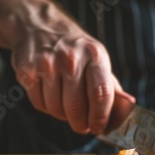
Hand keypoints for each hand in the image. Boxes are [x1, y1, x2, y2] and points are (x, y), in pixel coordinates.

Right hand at [10, 3, 133, 134]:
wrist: (39, 27)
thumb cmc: (75, 50)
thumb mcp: (97, 60)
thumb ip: (111, 86)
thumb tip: (128, 105)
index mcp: (94, 55)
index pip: (100, 94)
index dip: (100, 117)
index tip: (99, 128)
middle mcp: (70, 58)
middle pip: (76, 107)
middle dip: (81, 124)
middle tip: (82, 126)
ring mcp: (46, 64)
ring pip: (56, 110)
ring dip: (63, 116)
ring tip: (66, 106)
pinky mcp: (26, 71)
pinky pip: (40, 105)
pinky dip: (47, 108)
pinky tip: (51, 96)